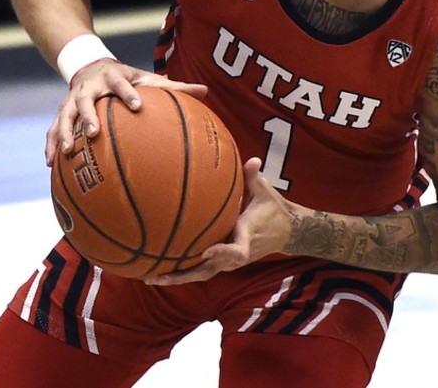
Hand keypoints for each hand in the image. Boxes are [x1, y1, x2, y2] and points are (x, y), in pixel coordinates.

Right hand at [46, 59, 208, 165]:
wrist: (92, 66)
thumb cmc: (127, 78)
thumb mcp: (147, 77)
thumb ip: (175, 86)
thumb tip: (205, 91)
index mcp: (113, 78)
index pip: (122, 85)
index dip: (128, 94)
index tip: (138, 106)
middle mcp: (90, 88)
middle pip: (85, 101)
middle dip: (88, 116)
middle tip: (93, 133)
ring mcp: (72, 100)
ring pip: (64, 116)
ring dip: (62, 133)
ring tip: (65, 152)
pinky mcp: (63, 112)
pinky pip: (52, 129)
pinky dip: (50, 145)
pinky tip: (50, 165)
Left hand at [146, 158, 294, 285]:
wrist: (288, 232)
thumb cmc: (273, 209)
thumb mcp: (265, 192)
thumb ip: (254, 177)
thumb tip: (253, 159)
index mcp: (246, 236)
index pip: (236, 251)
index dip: (222, 252)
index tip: (205, 251)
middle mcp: (237, 254)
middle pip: (209, 270)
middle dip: (183, 275)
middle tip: (156, 276)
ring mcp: (231, 262)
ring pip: (202, 274)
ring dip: (178, 278)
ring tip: (150, 278)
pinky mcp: (226, 263)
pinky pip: (203, 271)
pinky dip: (184, 273)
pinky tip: (162, 272)